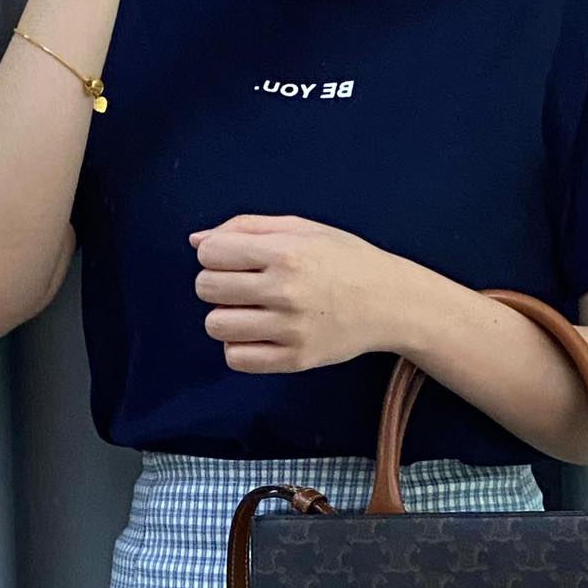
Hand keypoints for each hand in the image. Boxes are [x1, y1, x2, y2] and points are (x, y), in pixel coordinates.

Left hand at [188, 214, 418, 372]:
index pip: (211, 253)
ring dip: (225, 316)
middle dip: (217, 283)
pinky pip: (237, 359)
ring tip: (250, 310)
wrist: (391, 302)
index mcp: (286, 252)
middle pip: (207, 288)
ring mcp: (290, 329)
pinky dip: (238, 346)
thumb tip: (197, 240)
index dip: (216, 254)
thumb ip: (246, 227)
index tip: (236, 259)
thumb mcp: (301, 227)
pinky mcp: (296, 359)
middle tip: (244, 285)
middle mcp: (286, 291)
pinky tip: (257, 334)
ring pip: (216, 325)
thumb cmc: (345, 259)